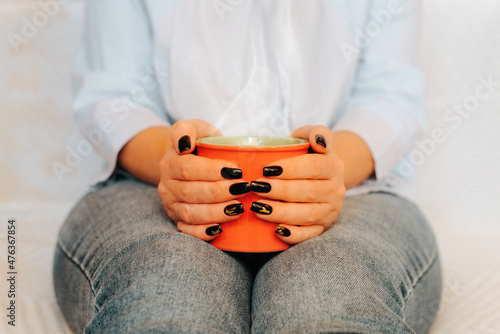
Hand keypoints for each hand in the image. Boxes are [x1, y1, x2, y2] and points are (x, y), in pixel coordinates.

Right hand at [158, 119, 249, 241]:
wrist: (189, 163)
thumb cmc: (199, 144)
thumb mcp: (195, 128)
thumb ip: (187, 128)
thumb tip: (184, 142)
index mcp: (170, 163)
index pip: (188, 169)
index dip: (212, 171)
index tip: (236, 170)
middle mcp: (167, 186)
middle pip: (192, 193)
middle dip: (220, 193)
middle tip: (244, 189)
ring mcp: (172, 205)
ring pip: (191, 214)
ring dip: (216, 213)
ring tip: (239, 208)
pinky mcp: (178, 220)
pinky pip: (187, 231)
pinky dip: (203, 233)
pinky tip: (221, 229)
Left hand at [249, 125, 345, 244]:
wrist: (319, 178)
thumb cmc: (305, 155)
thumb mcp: (309, 138)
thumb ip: (314, 131)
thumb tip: (319, 140)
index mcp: (334, 166)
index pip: (314, 167)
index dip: (290, 169)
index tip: (266, 169)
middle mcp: (336, 190)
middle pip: (308, 192)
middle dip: (280, 191)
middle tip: (256, 187)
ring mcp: (330, 211)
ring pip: (307, 215)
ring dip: (280, 212)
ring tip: (257, 207)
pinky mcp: (322, 228)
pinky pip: (309, 235)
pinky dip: (293, 235)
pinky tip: (275, 230)